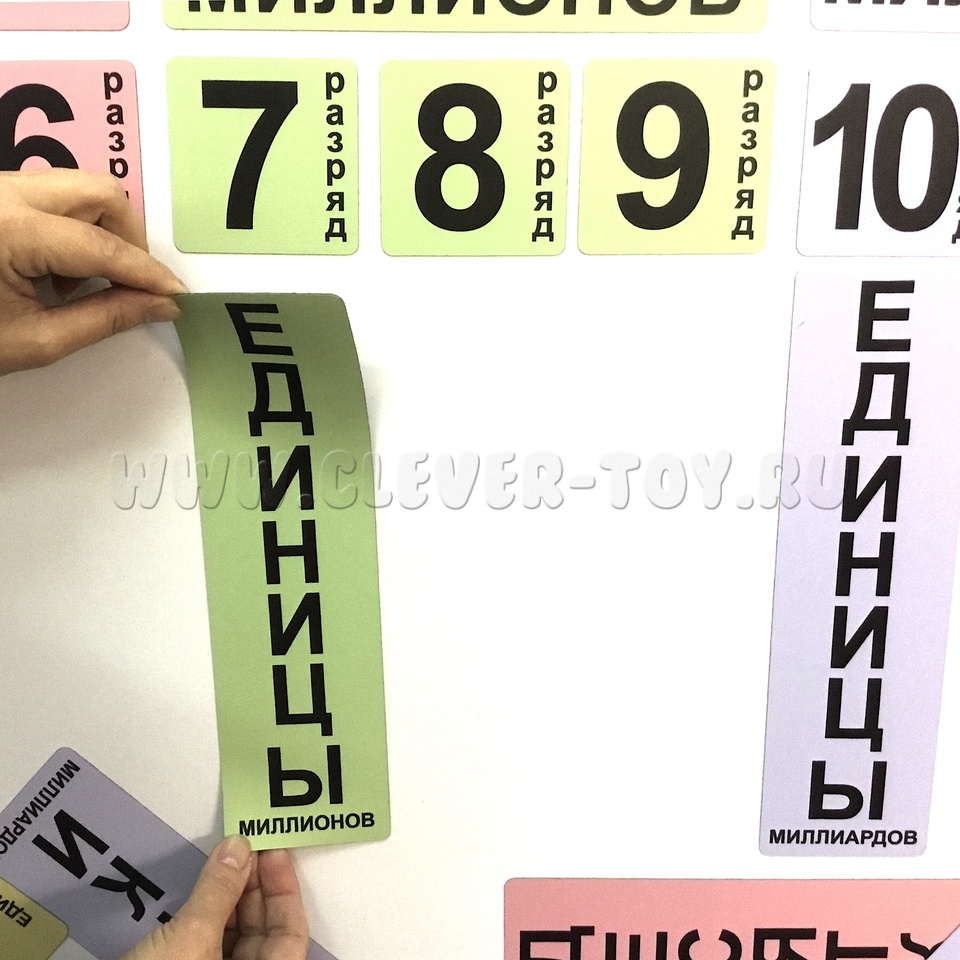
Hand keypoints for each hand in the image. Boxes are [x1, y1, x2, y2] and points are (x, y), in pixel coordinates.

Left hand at [0, 168, 185, 373]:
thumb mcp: (35, 340)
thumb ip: (105, 318)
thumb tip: (160, 305)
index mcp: (9, 230)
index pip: (101, 247)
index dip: (146, 274)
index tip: (176, 295)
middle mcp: (3, 193)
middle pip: (98, 191)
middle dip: (128, 238)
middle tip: (130, 285)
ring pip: (77, 188)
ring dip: (100, 233)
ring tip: (79, 283)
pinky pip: (52, 195)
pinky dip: (73, 228)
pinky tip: (53, 270)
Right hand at [122, 836, 309, 959]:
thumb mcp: (190, 939)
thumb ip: (219, 892)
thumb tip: (239, 848)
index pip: (291, 936)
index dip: (285, 890)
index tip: (274, 852)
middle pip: (265, 935)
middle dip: (257, 889)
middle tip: (246, 849)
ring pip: (237, 940)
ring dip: (233, 899)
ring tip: (226, 861)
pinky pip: (210, 946)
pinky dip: (210, 917)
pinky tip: (205, 891)